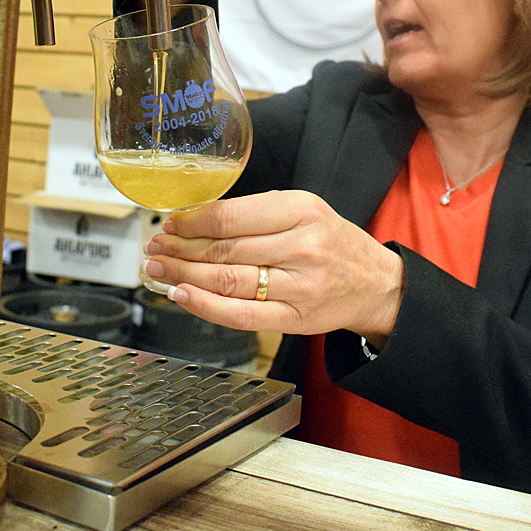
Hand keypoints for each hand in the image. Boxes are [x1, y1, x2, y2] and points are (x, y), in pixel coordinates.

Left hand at [141, 191, 404, 345]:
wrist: (376, 284)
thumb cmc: (332, 243)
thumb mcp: (303, 211)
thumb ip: (256, 214)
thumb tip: (194, 221)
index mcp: (302, 211)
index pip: (233, 217)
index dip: (193, 223)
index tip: (170, 224)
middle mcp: (303, 247)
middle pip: (225, 250)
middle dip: (181, 250)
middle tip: (154, 249)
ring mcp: (300, 287)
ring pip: (228, 281)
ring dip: (185, 276)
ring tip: (158, 270)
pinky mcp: (296, 319)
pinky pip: (242, 315)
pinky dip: (207, 307)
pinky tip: (183, 296)